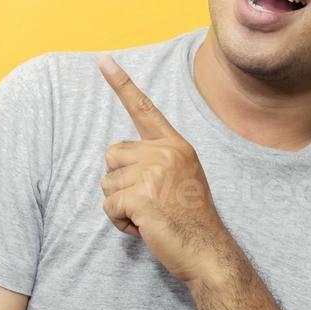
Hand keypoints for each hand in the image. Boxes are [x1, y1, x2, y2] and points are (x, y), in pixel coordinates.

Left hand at [97, 53, 233, 286]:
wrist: (206, 249)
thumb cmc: (190, 218)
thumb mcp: (181, 177)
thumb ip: (156, 160)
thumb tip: (118, 159)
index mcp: (175, 145)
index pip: (144, 109)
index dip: (122, 84)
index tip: (103, 60)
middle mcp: (165, 153)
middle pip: (112, 155)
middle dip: (120, 181)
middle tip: (148, 201)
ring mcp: (153, 173)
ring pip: (107, 183)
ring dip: (121, 205)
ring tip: (150, 215)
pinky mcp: (141, 196)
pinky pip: (109, 206)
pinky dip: (120, 221)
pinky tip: (144, 227)